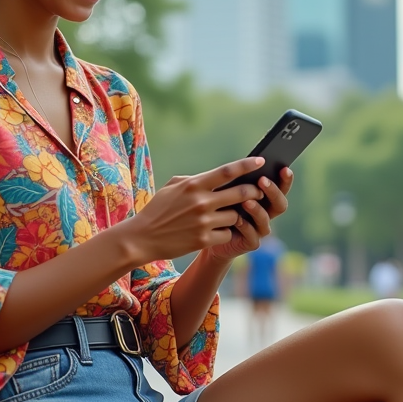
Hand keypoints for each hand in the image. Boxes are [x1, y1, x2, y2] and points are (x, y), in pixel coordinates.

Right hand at [117, 157, 265, 264]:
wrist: (142, 237)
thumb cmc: (158, 209)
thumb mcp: (172, 187)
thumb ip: (194, 180)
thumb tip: (216, 176)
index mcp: (194, 184)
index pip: (227, 171)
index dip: (247, 165)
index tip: (261, 161)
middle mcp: (201, 202)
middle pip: (241, 194)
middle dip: (254, 193)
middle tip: (259, 192)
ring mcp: (204, 222)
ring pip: (236, 216)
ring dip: (237, 215)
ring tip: (230, 215)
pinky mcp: (203, 240)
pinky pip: (227, 234)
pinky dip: (226, 232)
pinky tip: (217, 231)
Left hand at [203, 167, 293, 263]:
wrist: (210, 233)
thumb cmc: (220, 207)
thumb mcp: (228, 190)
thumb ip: (239, 181)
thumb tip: (247, 162)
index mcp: (265, 199)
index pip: (281, 188)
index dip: (285, 180)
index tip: (285, 168)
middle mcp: (266, 214)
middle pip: (280, 204)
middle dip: (273, 192)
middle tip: (262, 180)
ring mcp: (260, 230)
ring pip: (265, 220)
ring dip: (257, 209)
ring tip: (247, 201)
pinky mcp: (251, 243)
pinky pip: (252, 235)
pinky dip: (245, 226)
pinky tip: (237, 219)